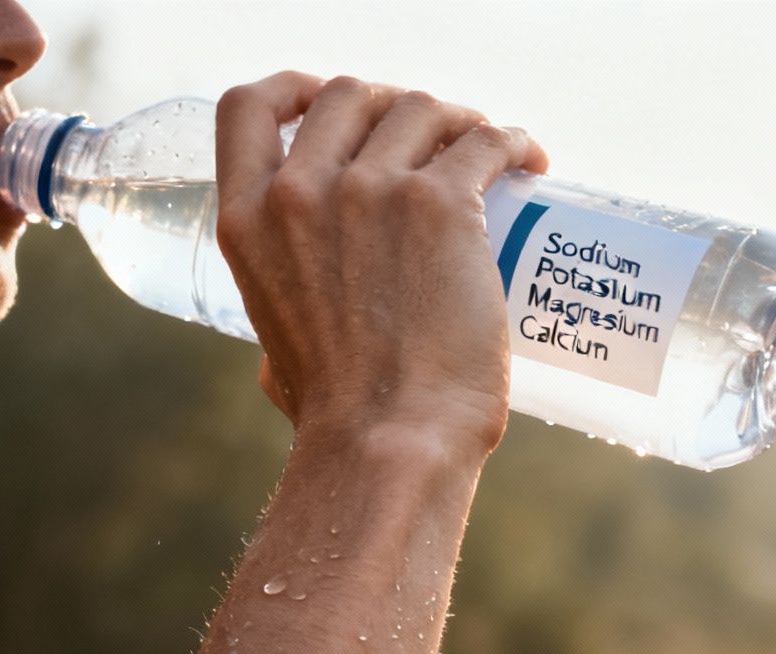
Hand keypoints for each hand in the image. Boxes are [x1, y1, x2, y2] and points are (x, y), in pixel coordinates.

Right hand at [215, 73, 549, 459]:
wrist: (388, 442)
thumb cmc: (337, 421)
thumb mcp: (276, 353)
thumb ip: (282, 323)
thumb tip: (291, 347)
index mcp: (247, 222)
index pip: (248, 107)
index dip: (294, 88)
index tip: (329, 100)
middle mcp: (300, 192)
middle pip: (350, 95)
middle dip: (393, 105)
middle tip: (432, 138)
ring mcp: (370, 191)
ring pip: (422, 108)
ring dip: (458, 119)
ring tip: (488, 151)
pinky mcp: (441, 205)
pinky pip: (486, 141)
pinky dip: (512, 142)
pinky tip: (528, 161)